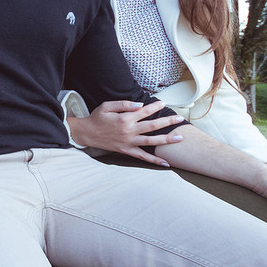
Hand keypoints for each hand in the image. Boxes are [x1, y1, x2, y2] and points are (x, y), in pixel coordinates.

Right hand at [68, 100, 184, 166]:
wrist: (87, 133)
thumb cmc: (97, 118)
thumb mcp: (107, 106)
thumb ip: (124, 104)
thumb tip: (140, 105)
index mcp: (124, 119)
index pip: (144, 111)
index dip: (155, 107)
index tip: (164, 103)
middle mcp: (129, 131)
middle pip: (152, 126)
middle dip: (167, 122)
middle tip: (180, 119)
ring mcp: (128, 142)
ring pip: (151, 141)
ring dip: (166, 140)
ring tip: (179, 138)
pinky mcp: (126, 151)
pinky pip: (142, 156)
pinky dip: (154, 160)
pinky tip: (166, 163)